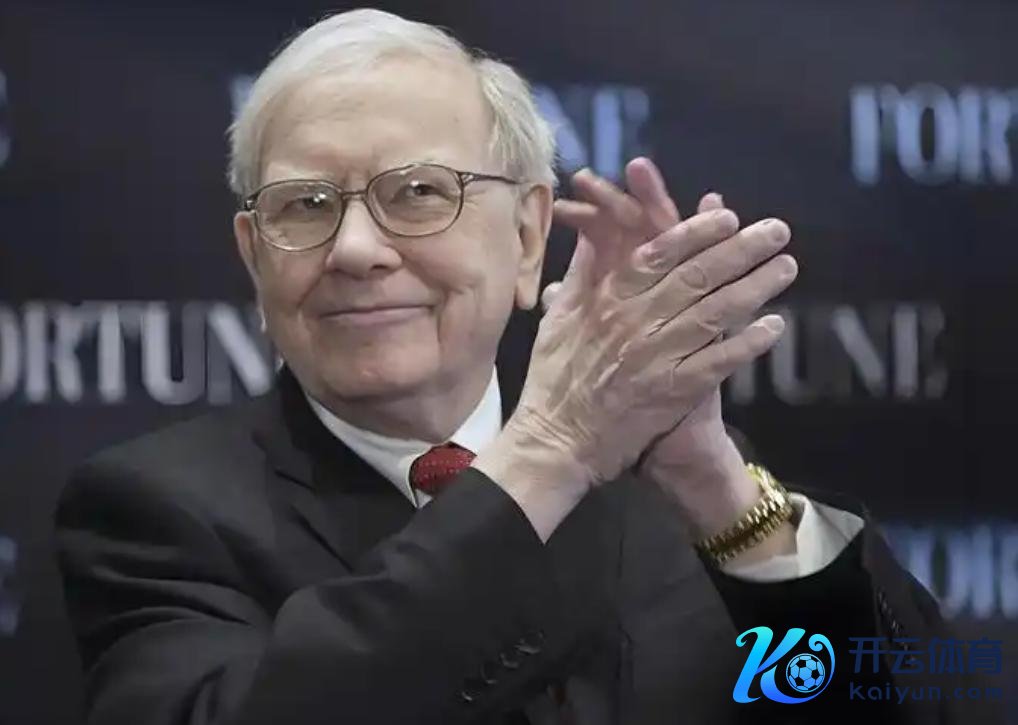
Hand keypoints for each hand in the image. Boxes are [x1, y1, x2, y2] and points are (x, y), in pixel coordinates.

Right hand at [475, 160, 794, 539]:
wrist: (555, 440)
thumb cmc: (554, 377)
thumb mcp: (558, 317)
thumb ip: (582, 273)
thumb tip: (594, 231)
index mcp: (608, 300)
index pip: (658, 255)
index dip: (696, 232)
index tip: (727, 215)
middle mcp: (636, 323)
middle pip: (697, 277)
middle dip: (741, 250)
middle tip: (777, 230)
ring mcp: (656, 357)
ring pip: (714, 314)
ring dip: (755, 287)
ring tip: (785, 267)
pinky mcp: (672, 392)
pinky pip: (718, 362)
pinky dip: (747, 343)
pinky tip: (775, 325)